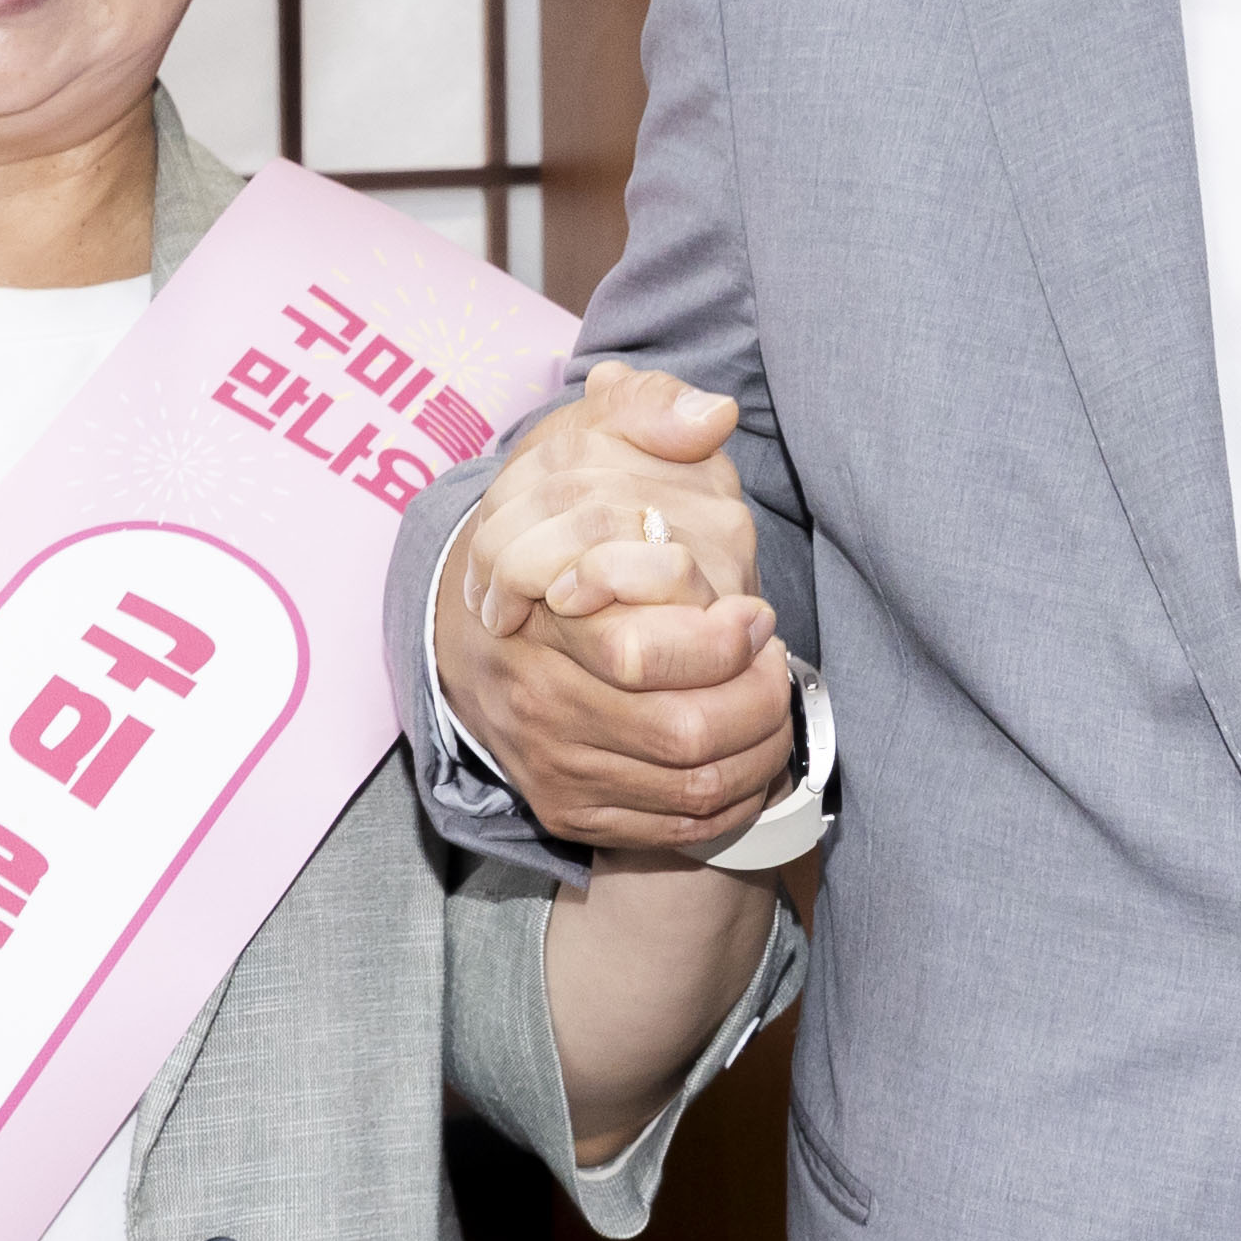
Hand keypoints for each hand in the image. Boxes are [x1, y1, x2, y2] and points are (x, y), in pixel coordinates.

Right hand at [434, 362, 801, 853]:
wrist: (463, 635)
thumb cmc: (543, 533)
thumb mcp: (576, 451)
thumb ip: (641, 418)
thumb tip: (711, 413)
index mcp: (537, 620)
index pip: (637, 652)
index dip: (720, 641)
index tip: (755, 613)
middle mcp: (538, 703)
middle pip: (680, 733)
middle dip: (757, 702)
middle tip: (777, 662)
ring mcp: (553, 764)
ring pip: (687, 785)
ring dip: (757, 751)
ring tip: (775, 700)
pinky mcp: (569, 809)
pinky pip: (674, 827)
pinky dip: (733, 799)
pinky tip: (752, 754)